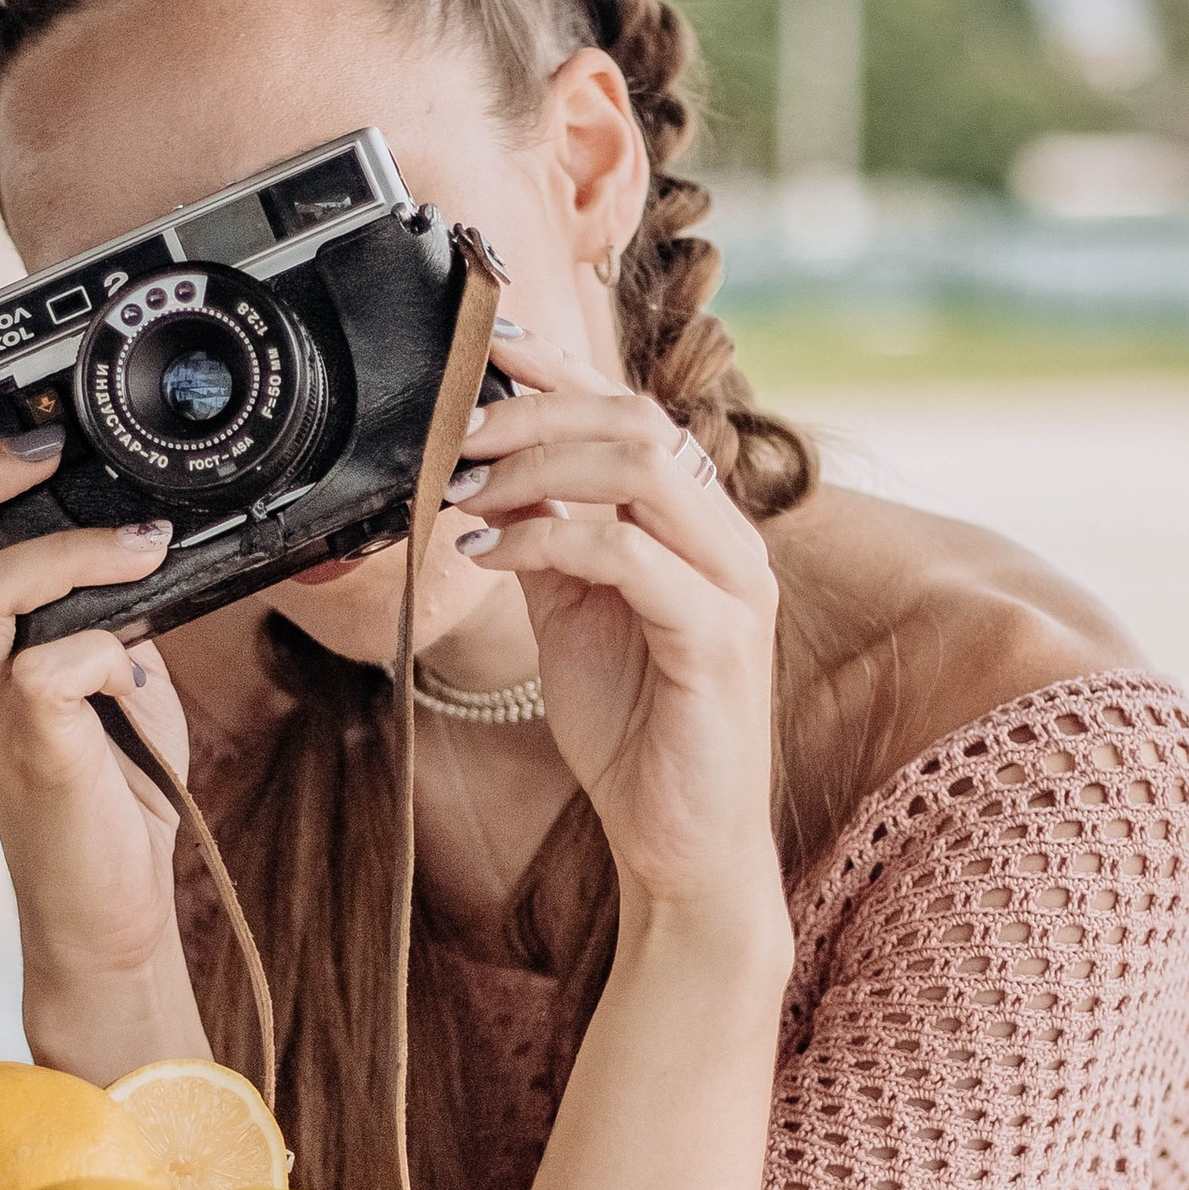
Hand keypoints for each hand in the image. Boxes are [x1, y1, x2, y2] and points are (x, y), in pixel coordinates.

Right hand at [0, 351, 205, 1046]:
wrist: (109, 903)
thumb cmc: (110, 779)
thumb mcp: (110, 659)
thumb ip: (102, 593)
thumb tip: (137, 517)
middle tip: (46, 439)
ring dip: (61, 548)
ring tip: (141, 536)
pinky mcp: (31, 749)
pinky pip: (43, 670)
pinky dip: (98, 646)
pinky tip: (137, 657)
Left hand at [447, 329, 785, 937]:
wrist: (681, 844)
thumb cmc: (635, 733)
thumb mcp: (572, 615)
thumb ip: (547, 541)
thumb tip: (486, 475)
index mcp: (700, 527)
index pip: (635, 414)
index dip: (560, 370)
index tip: (488, 345)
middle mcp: (728, 542)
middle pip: (639, 421)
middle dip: (535, 413)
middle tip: (456, 432)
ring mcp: (732, 586)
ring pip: (642, 469)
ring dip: (536, 468)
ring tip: (466, 493)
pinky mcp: (717, 639)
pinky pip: (630, 555)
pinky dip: (550, 541)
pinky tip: (491, 554)